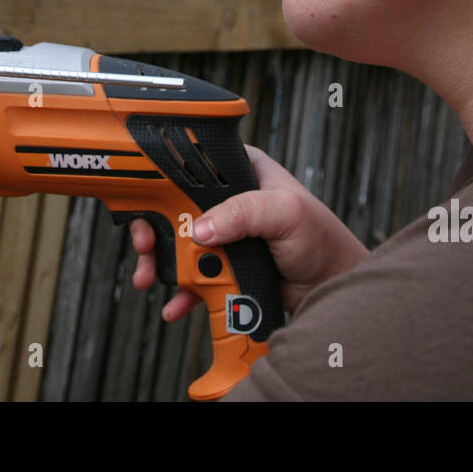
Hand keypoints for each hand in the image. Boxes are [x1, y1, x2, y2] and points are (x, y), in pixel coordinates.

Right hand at [130, 144, 368, 319]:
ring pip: (176, 244)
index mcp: (239, 172)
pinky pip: (191, 277)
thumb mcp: (285, 213)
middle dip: (151, 230)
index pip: (190, 166)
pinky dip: (179, 292)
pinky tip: (175, 305)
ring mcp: (223, 234)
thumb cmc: (321, 239)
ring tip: (150, 278)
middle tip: (143, 246)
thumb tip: (200, 229)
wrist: (331, 288)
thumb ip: (244, 214)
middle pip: (172, 208)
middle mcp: (227, 200)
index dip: (160, 180)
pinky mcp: (224, 265)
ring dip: (159, 263)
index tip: (141, 197)